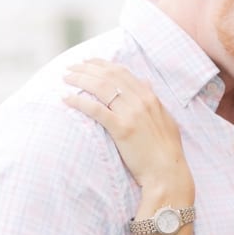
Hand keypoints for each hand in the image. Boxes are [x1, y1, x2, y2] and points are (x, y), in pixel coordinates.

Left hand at [63, 59, 191, 193]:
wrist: (168, 172)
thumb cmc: (166, 151)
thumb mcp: (165, 119)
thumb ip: (153, 100)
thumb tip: (146, 81)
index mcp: (149, 97)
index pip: (122, 72)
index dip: (102, 64)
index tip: (88, 62)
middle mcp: (140, 101)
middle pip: (108, 76)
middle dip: (87, 68)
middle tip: (71, 67)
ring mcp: (131, 114)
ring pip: (101, 87)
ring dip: (81, 80)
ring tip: (66, 78)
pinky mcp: (122, 129)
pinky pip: (96, 110)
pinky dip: (80, 101)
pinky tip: (67, 98)